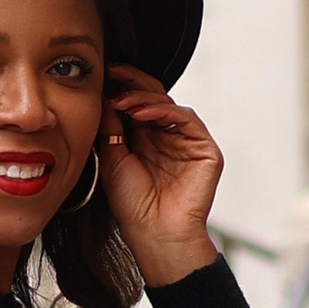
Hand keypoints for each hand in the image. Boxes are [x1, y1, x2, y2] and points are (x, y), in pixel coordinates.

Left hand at [100, 65, 221, 286]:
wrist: (154, 234)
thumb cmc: (132, 205)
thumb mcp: (113, 157)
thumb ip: (111, 125)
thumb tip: (104, 93)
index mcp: (146, 139)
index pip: (136, 102)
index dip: (122, 86)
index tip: (104, 73)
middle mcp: (167, 136)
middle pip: (153, 97)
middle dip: (132, 82)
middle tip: (113, 73)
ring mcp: (187, 141)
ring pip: (169, 104)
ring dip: (144, 97)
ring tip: (122, 99)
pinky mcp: (205, 149)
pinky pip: (186, 118)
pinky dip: (164, 111)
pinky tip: (141, 112)